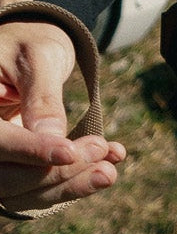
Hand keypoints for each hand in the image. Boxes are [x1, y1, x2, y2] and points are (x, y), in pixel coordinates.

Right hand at [0, 0, 124, 214]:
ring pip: (24, 191)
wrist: (30, 48)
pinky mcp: (16, 167)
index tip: (69, 153)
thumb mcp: (38, 58)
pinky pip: (39, 186)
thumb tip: (53, 140)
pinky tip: (108, 165)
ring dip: (70, 185)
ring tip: (109, 170)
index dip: (30, 151)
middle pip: (7, 177)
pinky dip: (73, 181)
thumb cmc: (30, 43)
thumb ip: (42, 98)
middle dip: (58, 171)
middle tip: (101, 150)